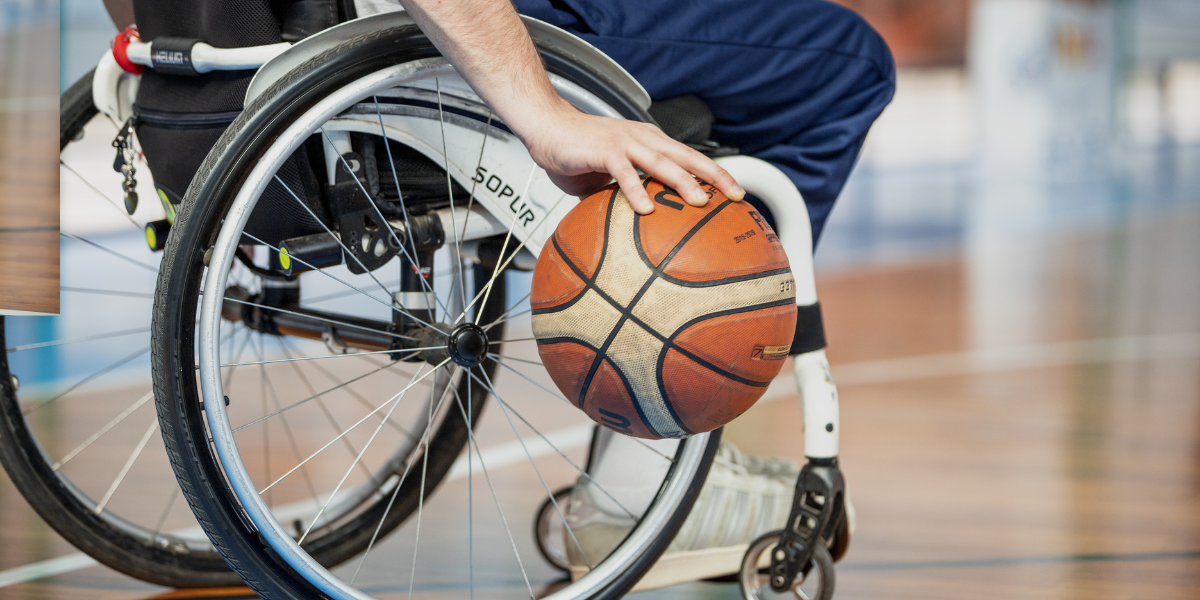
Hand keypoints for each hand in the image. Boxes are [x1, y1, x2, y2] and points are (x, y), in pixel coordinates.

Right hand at [524, 103, 744, 213]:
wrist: (546, 125)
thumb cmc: (578, 151)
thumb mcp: (610, 176)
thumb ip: (627, 194)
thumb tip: (636, 225)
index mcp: (649, 142)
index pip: (689, 158)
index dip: (715, 174)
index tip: (736, 193)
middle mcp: (643, 138)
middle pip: (687, 157)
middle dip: (715, 176)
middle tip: (736, 196)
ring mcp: (624, 142)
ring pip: (661, 162)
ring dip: (683, 181)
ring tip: (700, 201)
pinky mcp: (603, 150)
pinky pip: (623, 172)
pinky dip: (636, 190)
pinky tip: (645, 209)